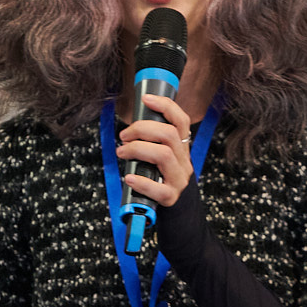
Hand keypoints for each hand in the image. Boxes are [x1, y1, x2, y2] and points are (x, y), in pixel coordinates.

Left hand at [117, 93, 194, 207]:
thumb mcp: (160, 156)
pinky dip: (140, 181)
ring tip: (122, 153)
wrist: (174, 207)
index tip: (145, 99)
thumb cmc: (158, 176)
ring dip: (137, 149)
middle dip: (141, 129)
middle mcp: (184, 160)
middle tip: (124, 136)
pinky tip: (129, 178)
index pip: (181, 120)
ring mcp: (179, 179)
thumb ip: (151, 141)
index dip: (165, 106)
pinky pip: (158, 188)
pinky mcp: (171, 196)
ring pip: (163, 154)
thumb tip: (129, 127)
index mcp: (182, 147)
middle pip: (169, 134)